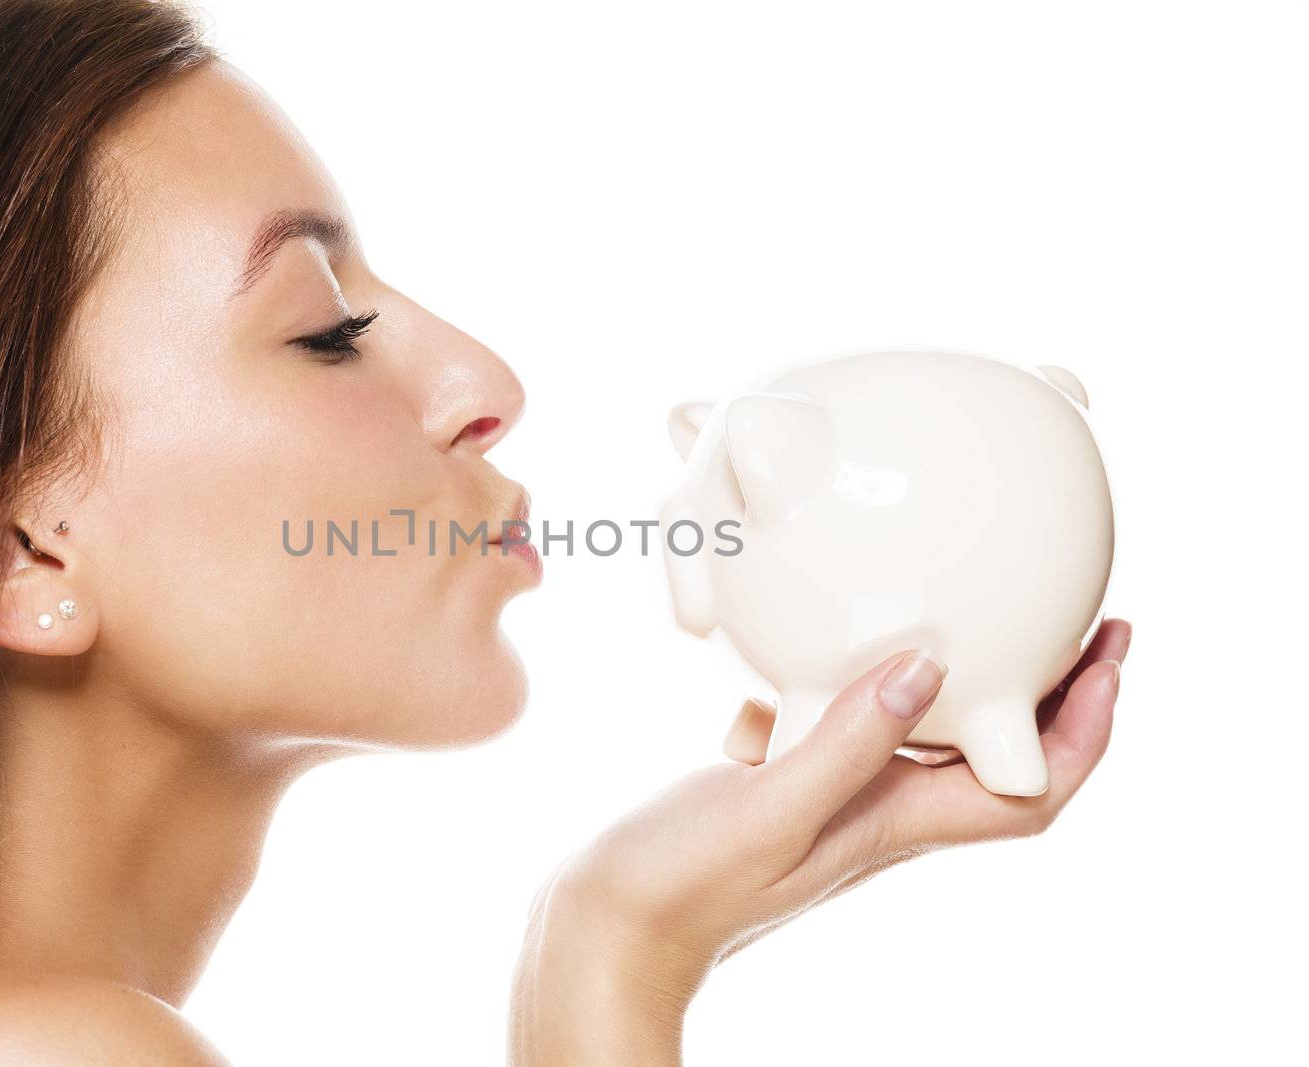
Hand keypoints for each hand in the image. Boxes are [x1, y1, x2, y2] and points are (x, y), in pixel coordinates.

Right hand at [509, 620, 1129, 1065]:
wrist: (608, 929)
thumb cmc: (680, 887)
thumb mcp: (768, 807)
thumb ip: (844, 740)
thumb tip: (926, 664)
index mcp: (890, 823)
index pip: (1028, 789)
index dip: (1085, 731)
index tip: (1109, 655)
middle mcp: (872, 811)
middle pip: (989, 753)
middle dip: (1041, 690)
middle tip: (1072, 615)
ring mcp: (825, 798)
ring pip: (913, 731)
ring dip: (947, 678)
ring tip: (953, 607)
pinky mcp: (777, 783)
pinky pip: (830, 719)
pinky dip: (833, 679)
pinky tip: (797, 642)